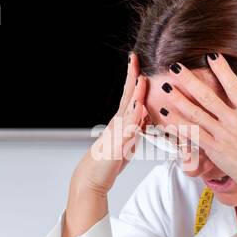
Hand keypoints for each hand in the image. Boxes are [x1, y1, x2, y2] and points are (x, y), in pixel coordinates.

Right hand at [62, 53, 147, 236]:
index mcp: (122, 121)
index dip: (133, 78)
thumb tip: (145, 116)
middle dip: (131, 76)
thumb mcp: (127, 141)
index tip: (136, 61)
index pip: (130, 95)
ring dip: (134, 94)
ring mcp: (116, 133)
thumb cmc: (109, 160)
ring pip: (127, 110)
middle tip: (133, 58)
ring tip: (140, 78)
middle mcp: (118, 123)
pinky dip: (134, 118)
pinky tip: (139, 108)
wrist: (92, 177)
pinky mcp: (117, 145)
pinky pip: (127, 129)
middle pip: (126, 96)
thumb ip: (135, 127)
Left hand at [157, 54, 236, 195]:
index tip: (211, 56)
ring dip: (179, 99)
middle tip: (176, 66)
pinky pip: (192, 135)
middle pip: (208, 96)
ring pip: (196, 113)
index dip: (222, 70)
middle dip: (190, 80)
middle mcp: (235, 122)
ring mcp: (223, 135)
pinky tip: (165, 116)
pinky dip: (178, 125)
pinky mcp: (215, 150)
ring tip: (166, 87)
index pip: (235, 86)